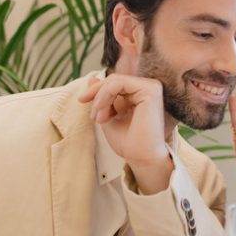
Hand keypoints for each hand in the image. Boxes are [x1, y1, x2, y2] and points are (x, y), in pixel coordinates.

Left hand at [79, 74, 172, 193]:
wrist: (141, 158)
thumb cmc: (129, 143)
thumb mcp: (108, 115)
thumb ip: (102, 97)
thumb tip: (92, 77)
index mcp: (141, 94)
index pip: (114, 83)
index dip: (96, 91)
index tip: (84, 105)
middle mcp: (149, 88)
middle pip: (113, 80)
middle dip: (96, 95)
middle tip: (92, 116)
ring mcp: (151, 87)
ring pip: (114, 80)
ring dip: (100, 98)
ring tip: (99, 118)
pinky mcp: (150, 90)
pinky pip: (119, 82)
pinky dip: (105, 94)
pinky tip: (102, 110)